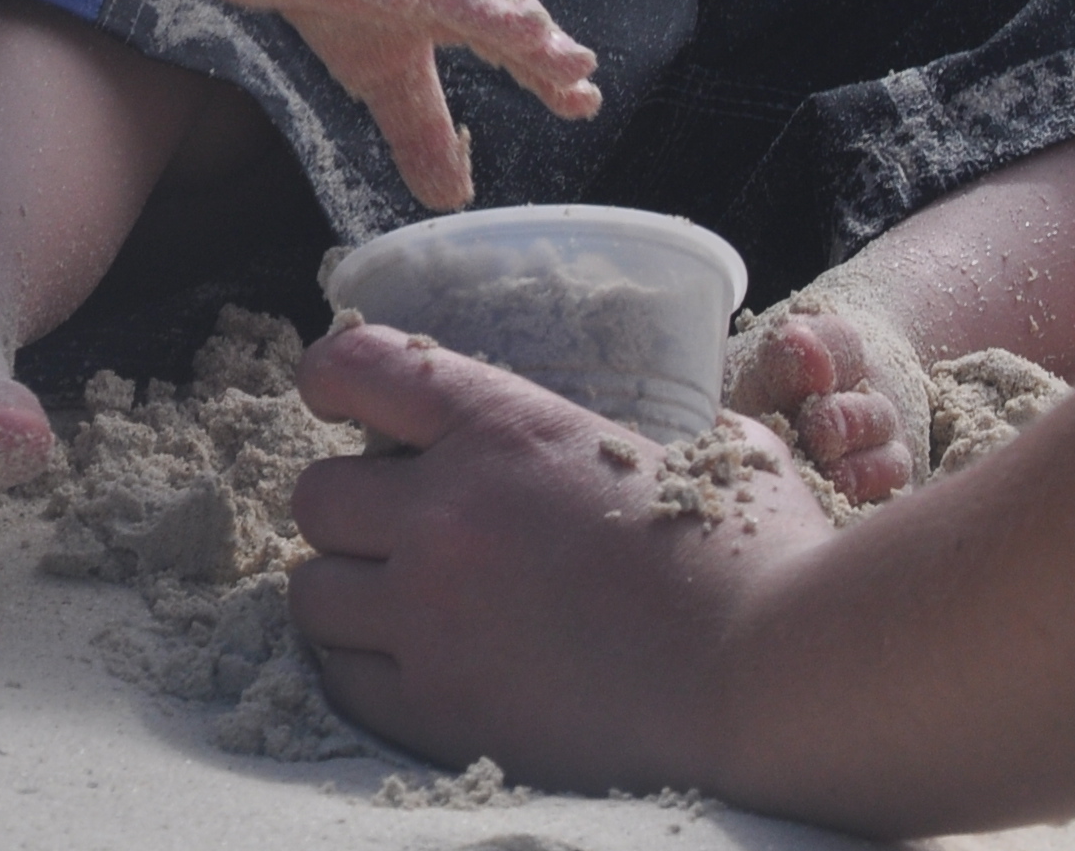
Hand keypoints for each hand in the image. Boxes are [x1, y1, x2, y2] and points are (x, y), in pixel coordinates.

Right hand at [195, 0, 599, 206]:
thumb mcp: (381, 72)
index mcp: (449, 2)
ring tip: (527, 30)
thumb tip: (453, 198)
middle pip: (488, 4)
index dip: (545, 70)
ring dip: (482, 2)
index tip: (586, 102)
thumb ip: (421, 129)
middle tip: (578, 66)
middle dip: (533, 34)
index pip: (506, 39)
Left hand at [286, 324, 818, 790]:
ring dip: (349, 594)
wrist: (763, 681)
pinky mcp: (435, 708)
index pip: (357, 368)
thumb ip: (692, 438)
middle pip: (316, 496)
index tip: (336, 397)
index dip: (333, 377)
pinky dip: (366, 670)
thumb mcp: (720, 459)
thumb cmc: (760, 562)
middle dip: (349, 510)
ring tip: (399, 608)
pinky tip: (415, 668)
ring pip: (311, 593)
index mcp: (504, 426)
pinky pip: (344, 680)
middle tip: (396, 530)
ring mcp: (430, 616)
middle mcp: (446, 513)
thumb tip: (723, 442)